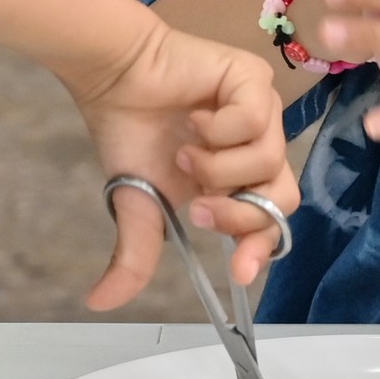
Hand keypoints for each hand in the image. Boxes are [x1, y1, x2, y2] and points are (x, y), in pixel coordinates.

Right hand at [65, 22, 307, 306]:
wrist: (115, 77)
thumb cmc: (130, 132)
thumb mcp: (137, 204)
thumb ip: (135, 253)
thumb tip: (99, 302)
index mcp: (237, 181)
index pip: (269, 223)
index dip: (260, 249)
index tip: (239, 272)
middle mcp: (257, 149)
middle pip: (280, 200)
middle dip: (237, 213)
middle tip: (197, 206)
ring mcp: (262, 114)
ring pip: (267, 161)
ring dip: (216, 166)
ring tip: (184, 150)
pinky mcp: (255, 81)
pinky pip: (254, 121)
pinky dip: (219, 129)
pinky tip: (196, 116)